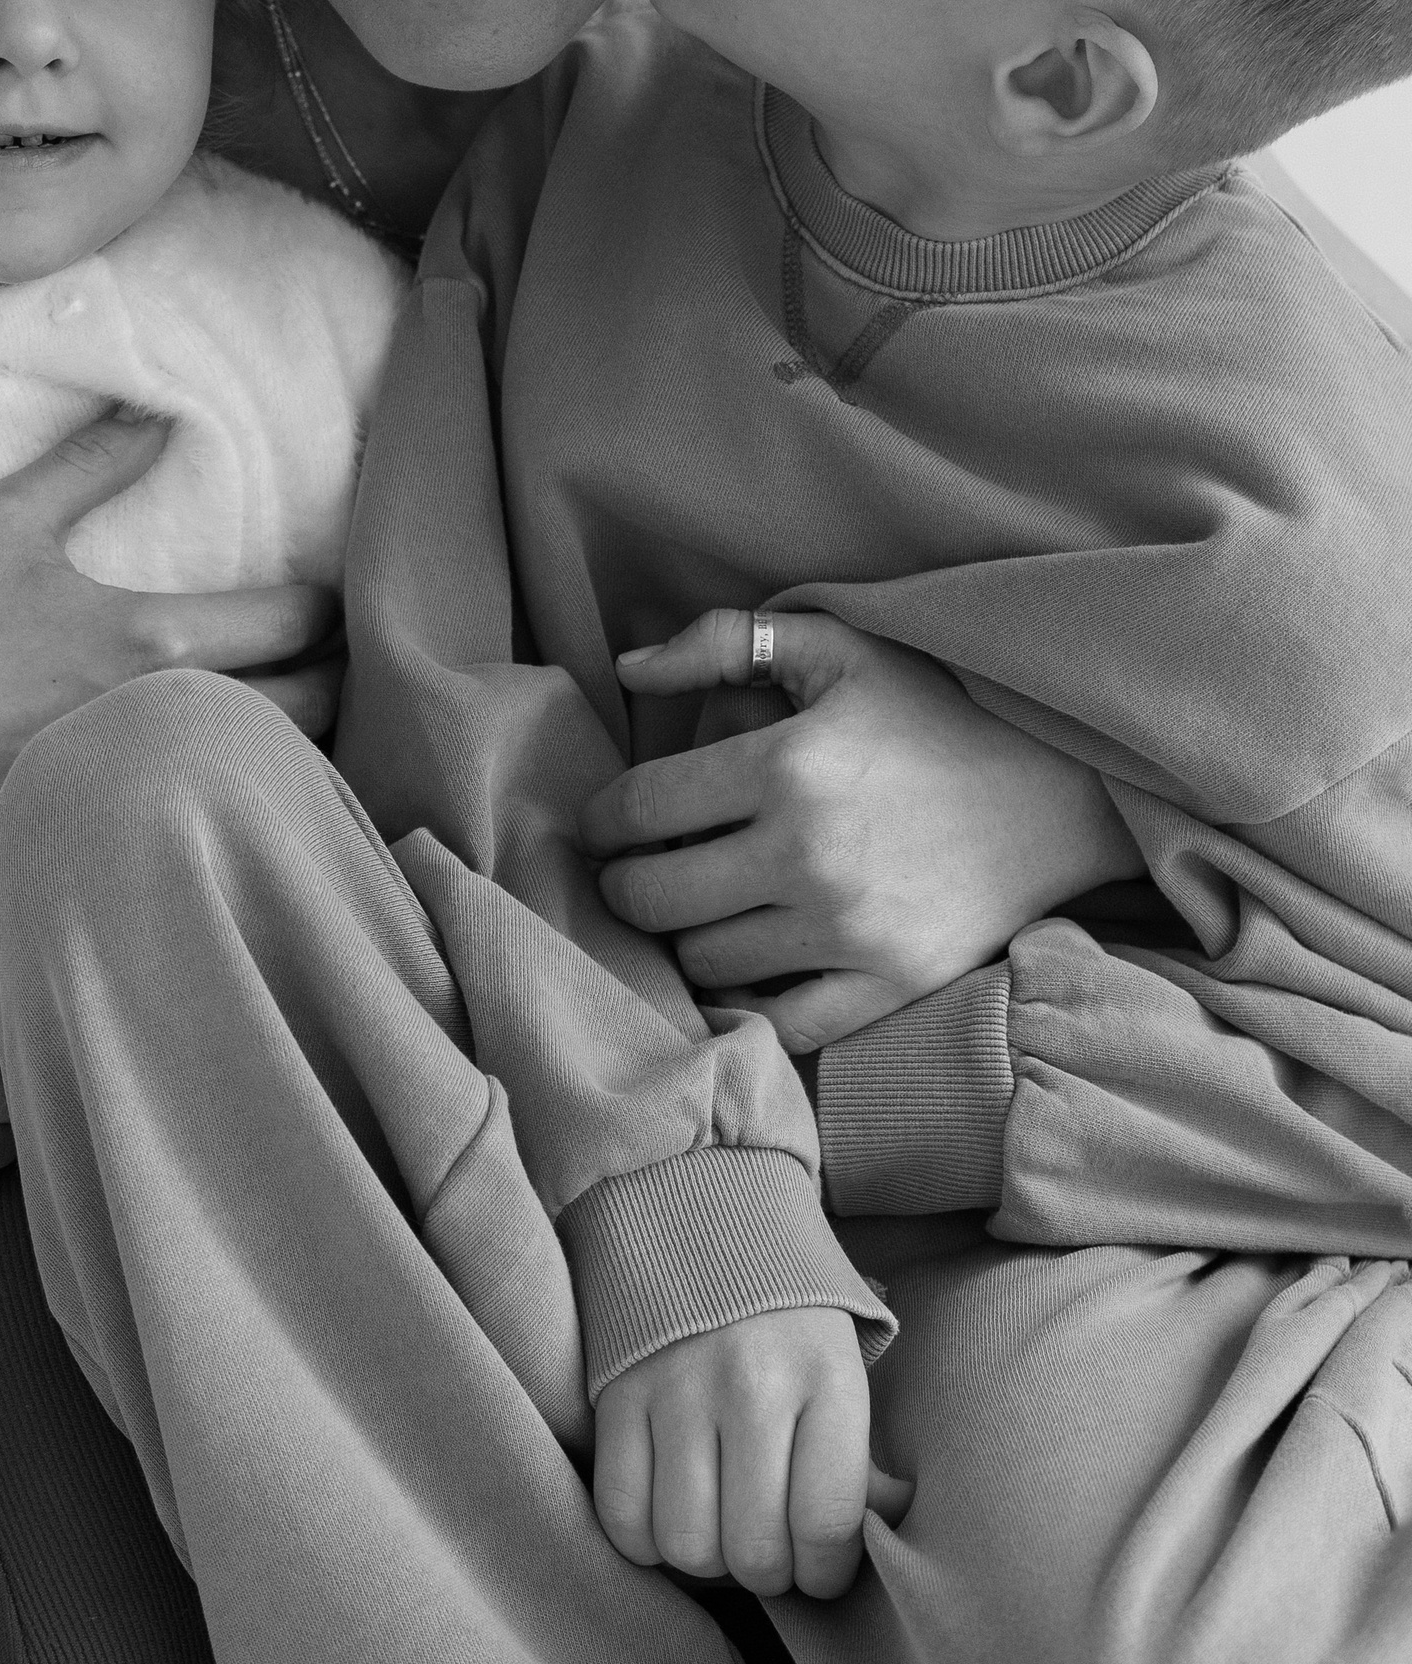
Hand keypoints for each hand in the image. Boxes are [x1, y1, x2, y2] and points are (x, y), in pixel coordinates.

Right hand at [0, 412, 343, 866]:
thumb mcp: (4, 519)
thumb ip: (92, 460)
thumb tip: (158, 409)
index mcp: (157, 639)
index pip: (297, 621)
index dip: (330, 601)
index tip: (327, 589)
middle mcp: (167, 715)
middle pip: (313, 710)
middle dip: (340, 679)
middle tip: (336, 654)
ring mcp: (140, 780)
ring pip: (270, 771)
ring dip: (300, 739)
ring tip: (298, 708)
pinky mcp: (109, 825)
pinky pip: (204, 815)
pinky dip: (231, 794)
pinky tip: (225, 774)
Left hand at [584, 607, 1141, 1051]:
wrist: (1064, 787)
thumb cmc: (937, 709)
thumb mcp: (837, 647)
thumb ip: (723, 642)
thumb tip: (627, 668)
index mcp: (786, 765)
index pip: (637, 808)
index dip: (599, 819)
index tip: (602, 824)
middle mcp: (809, 854)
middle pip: (653, 897)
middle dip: (624, 884)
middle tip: (633, 870)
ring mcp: (851, 931)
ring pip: (703, 961)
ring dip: (684, 938)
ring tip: (697, 908)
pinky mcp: (891, 984)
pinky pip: (780, 1021)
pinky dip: (748, 1001)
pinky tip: (746, 964)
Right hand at [593, 1309, 909, 1598]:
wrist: (700, 1211)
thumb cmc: (788, 1311)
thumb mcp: (846, 1366)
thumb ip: (864, 1458)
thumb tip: (881, 1536)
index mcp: (824, 1377)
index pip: (827, 1526)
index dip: (827, 1573)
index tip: (821, 1563)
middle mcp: (751, 1384)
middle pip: (755, 1551)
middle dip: (769, 1573)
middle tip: (771, 1546)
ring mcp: (676, 1390)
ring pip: (686, 1544)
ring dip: (706, 1559)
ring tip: (721, 1526)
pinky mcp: (617, 1396)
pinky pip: (621, 1513)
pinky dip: (644, 1537)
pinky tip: (668, 1511)